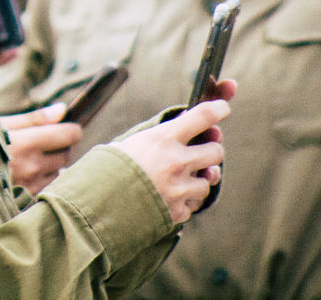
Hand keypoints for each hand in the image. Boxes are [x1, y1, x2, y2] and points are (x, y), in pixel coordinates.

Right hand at [1, 103, 82, 193]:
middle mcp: (31, 166)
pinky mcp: (26, 200)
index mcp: (25, 143)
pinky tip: (30, 174)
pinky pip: (48, 188)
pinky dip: (45, 179)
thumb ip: (36, 119)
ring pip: (59, 173)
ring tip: (34, 158)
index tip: (68, 128)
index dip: (71, 130)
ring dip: (53, 165)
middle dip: (62, 146)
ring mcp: (30, 186)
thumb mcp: (2, 124)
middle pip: (66, 155)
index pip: (67, 136)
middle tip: (49, 141)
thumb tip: (63, 110)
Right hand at [114, 98, 230, 223]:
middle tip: (201, 153)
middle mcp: (175, 162)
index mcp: (162, 139)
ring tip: (176, 181)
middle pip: (216, 151)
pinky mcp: (178, 211)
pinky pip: (193, 204)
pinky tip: (166, 198)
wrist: (97, 205)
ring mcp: (179, 188)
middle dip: (211, 152)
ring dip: (196, 180)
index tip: (223, 108)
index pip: (201, 116)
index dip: (218, 109)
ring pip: (208, 181)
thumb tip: (188, 135)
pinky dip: (184, 202)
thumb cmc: (110, 168)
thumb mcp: (132, 142)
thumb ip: (161, 139)